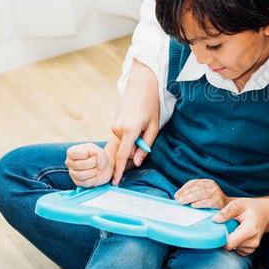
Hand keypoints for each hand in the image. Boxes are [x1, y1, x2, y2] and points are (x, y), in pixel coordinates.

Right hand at [66, 142, 114, 186]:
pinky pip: (85, 183)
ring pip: (80, 175)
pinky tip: (95, 175)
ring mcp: (72, 173)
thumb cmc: (98, 156)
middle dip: (92, 163)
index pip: (73, 154)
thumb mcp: (99, 151)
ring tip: (96, 169)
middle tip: (96, 162)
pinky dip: (93, 179)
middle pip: (77, 165)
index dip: (86, 154)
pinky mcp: (78, 182)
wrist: (104, 166)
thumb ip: (97, 153)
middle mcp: (69, 163)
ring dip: (93, 172)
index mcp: (71, 152)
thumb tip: (95, 160)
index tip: (92, 154)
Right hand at [111, 60, 159, 184]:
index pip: (122, 155)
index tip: (115, 183)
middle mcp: (118, 129)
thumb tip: (137, 162)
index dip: (119, 170)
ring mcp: (114, 126)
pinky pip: (123, 137)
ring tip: (143, 125)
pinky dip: (130, 137)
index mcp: (130, 130)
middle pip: (126, 151)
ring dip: (134, 142)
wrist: (140, 86)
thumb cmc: (150, 106)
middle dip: (135, 151)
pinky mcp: (113, 124)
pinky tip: (136, 123)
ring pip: (125, 144)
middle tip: (146, 135)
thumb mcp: (154, 126)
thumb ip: (146, 145)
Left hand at [175, 179, 229, 208]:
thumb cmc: (211, 201)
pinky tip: (193, 205)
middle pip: (196, 188)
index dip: (183, 189)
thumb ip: (192, 193)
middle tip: (178, 200)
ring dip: (189, 198)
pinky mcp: (218, 200)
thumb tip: (177, 197)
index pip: (192, 183)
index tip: (176, 196)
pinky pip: (207, 201)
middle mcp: (211, 185)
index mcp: (206, 182)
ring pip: (200, 193)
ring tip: (182, 202)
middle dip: (185, 194)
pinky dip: (199, 203)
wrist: (228, 207)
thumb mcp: (203, 194)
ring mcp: (215, 192)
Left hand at [213, 198, 268, 255]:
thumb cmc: (252, 207)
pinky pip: (235, 249)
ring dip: (229, 239)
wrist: (266, 213)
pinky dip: (234, 242)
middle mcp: (252, 242)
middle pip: (229, 246)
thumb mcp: (239, 203)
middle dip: (225, 236)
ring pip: (231, 248)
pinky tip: (237, 233)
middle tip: (228, 225)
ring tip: (235, 227)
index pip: (229, 243)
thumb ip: (227, 211)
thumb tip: (215, 220)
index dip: (220, 237)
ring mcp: (251, 248)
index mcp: (250, 230)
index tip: (219, 228)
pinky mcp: (249, 250)